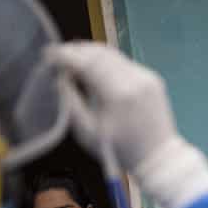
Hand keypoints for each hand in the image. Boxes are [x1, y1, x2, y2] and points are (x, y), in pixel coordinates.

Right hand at [47, 42, 181, 173]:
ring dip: (91, 53)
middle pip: (99, 52)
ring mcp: (145, 77)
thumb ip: (71, 103)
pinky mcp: (152, 78)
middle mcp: (134, 79)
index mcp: (118, 94)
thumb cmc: (120, 151)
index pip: (86, 63)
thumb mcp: (88, 133)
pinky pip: (124, 63)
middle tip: (59, 54)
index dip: (65, 56)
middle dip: (76, 50)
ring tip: (73, 59)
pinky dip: (107, 62)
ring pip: (113, 54)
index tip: (49, 54)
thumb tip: (59, 80)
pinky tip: (96, 69)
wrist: (157, 157)